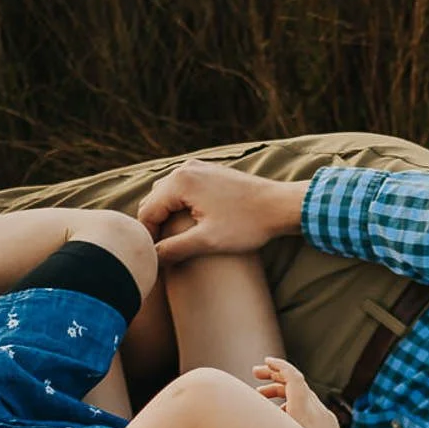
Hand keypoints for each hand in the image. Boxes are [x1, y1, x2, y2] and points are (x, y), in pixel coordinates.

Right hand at [137, 162, 307, 263]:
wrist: (281, 205)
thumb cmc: (247, 223)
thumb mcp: (208, 241)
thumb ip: (175, 249)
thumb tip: (151, 259)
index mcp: (180, 182)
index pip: (147, 212)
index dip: (147, 238)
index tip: (154, 259)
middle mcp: (185, 169)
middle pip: (154, 200)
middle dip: (155, 226)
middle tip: (161, 253)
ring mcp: (198, 168)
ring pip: (167, 194)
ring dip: (166, 215)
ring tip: (173, 240)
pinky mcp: (210, 172)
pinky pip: (183, 189)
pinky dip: (179, 206)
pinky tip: (187, 224)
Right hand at [253, 355, 341, 427]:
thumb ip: (260, 422)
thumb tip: (237, 408)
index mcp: (303, 413)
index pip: (292, 376)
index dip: (277, 365)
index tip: (264, 361)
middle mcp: (318, 412)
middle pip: (296, 383)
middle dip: (274, 377)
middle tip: (254, 373)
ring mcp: (328, 419)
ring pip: (303, 395)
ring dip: (281, 393)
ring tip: (260, 398)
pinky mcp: (332, 426)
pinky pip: (311, 408)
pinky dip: (294, 405)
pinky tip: (279, 416)